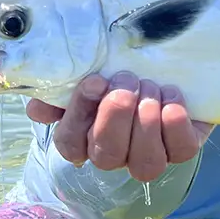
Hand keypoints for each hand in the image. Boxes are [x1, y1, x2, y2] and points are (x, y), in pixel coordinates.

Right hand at [26, 71, 212, 181]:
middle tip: (127, 81)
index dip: (80, 116)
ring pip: (145, 164)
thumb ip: (59, 87)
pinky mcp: (182, 145)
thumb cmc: (118, 63)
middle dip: (117, 116)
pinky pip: (180, 152)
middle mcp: (116, 152)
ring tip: (150, 88)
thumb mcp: (88, 67)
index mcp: (85, 135)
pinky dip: (176, 124)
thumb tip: (37, 109)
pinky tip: (171, 96)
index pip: (70, 144)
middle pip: (108, 157)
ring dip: (146, 123)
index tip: (95, 80)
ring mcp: (150, 153)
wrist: (165, 54)